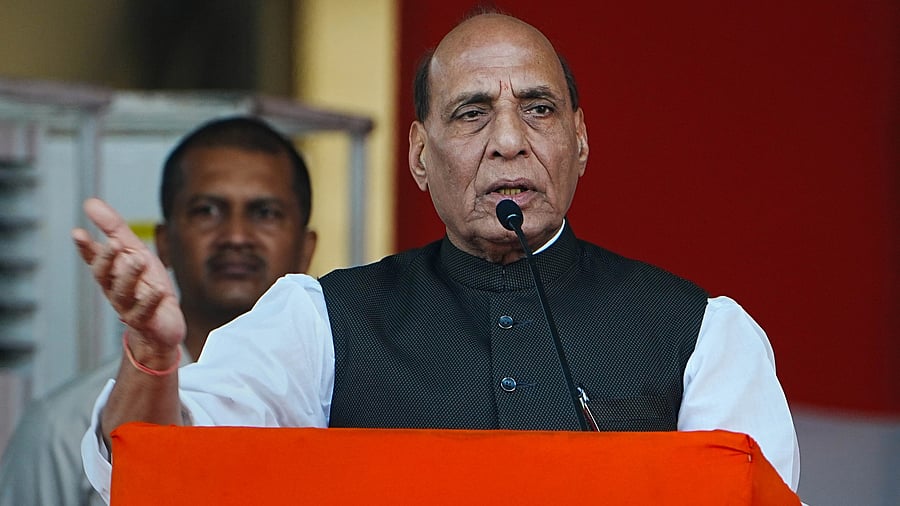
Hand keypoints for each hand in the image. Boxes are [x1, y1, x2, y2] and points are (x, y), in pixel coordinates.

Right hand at [72, 198, 184, 352]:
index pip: (93, 258)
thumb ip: (114, 229)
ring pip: (123, 292)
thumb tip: (90, 203)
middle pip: (104, 275)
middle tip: (113, 243)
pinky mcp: (145, 321)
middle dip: (107, 259)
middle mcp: (115, 289)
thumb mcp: (135, 251)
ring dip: (130, 275)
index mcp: (111, 272)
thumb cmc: (147, 285)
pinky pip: (145, 311)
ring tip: (138, 259)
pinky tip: (158, 289)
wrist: (162, 325)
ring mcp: (128, 307)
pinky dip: (150, 300)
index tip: (77, 232)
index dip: (85, 247)